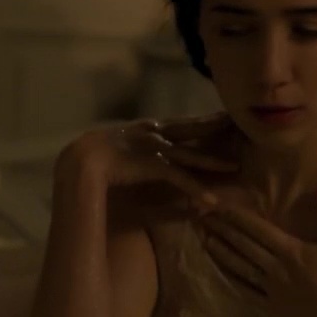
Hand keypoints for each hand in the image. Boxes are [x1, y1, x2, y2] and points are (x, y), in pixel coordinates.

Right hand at [61, 114, 237, 204]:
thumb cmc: (92, 156)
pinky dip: (196, 190)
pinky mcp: (153, 164)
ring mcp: (155, 148)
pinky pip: (181, 178)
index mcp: (146, 128)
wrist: (79, 159)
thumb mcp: (117, 148)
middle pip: (192, 129)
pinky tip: (212, 201)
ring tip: (235, 167)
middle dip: (215, 126)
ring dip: (214, 162)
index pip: (179, 122)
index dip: (200, 120)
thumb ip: (132, 150)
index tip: (218, 116)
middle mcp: (153, 133)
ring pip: (192, 155)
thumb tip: (141, 157)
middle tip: (236, 122)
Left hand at [199, 181, 316, 316]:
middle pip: (243, 245)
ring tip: (205, 240)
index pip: (257, 228)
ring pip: (240, 267)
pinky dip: (231, 279)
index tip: (218, 205)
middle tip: (203, 218)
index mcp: (290, 250)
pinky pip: (245, 291)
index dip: (236, 216)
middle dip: (222, 229)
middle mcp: (274, 267)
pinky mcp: (270, 308)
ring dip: (222, 252)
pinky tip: (220, 271)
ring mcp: (270, 289)